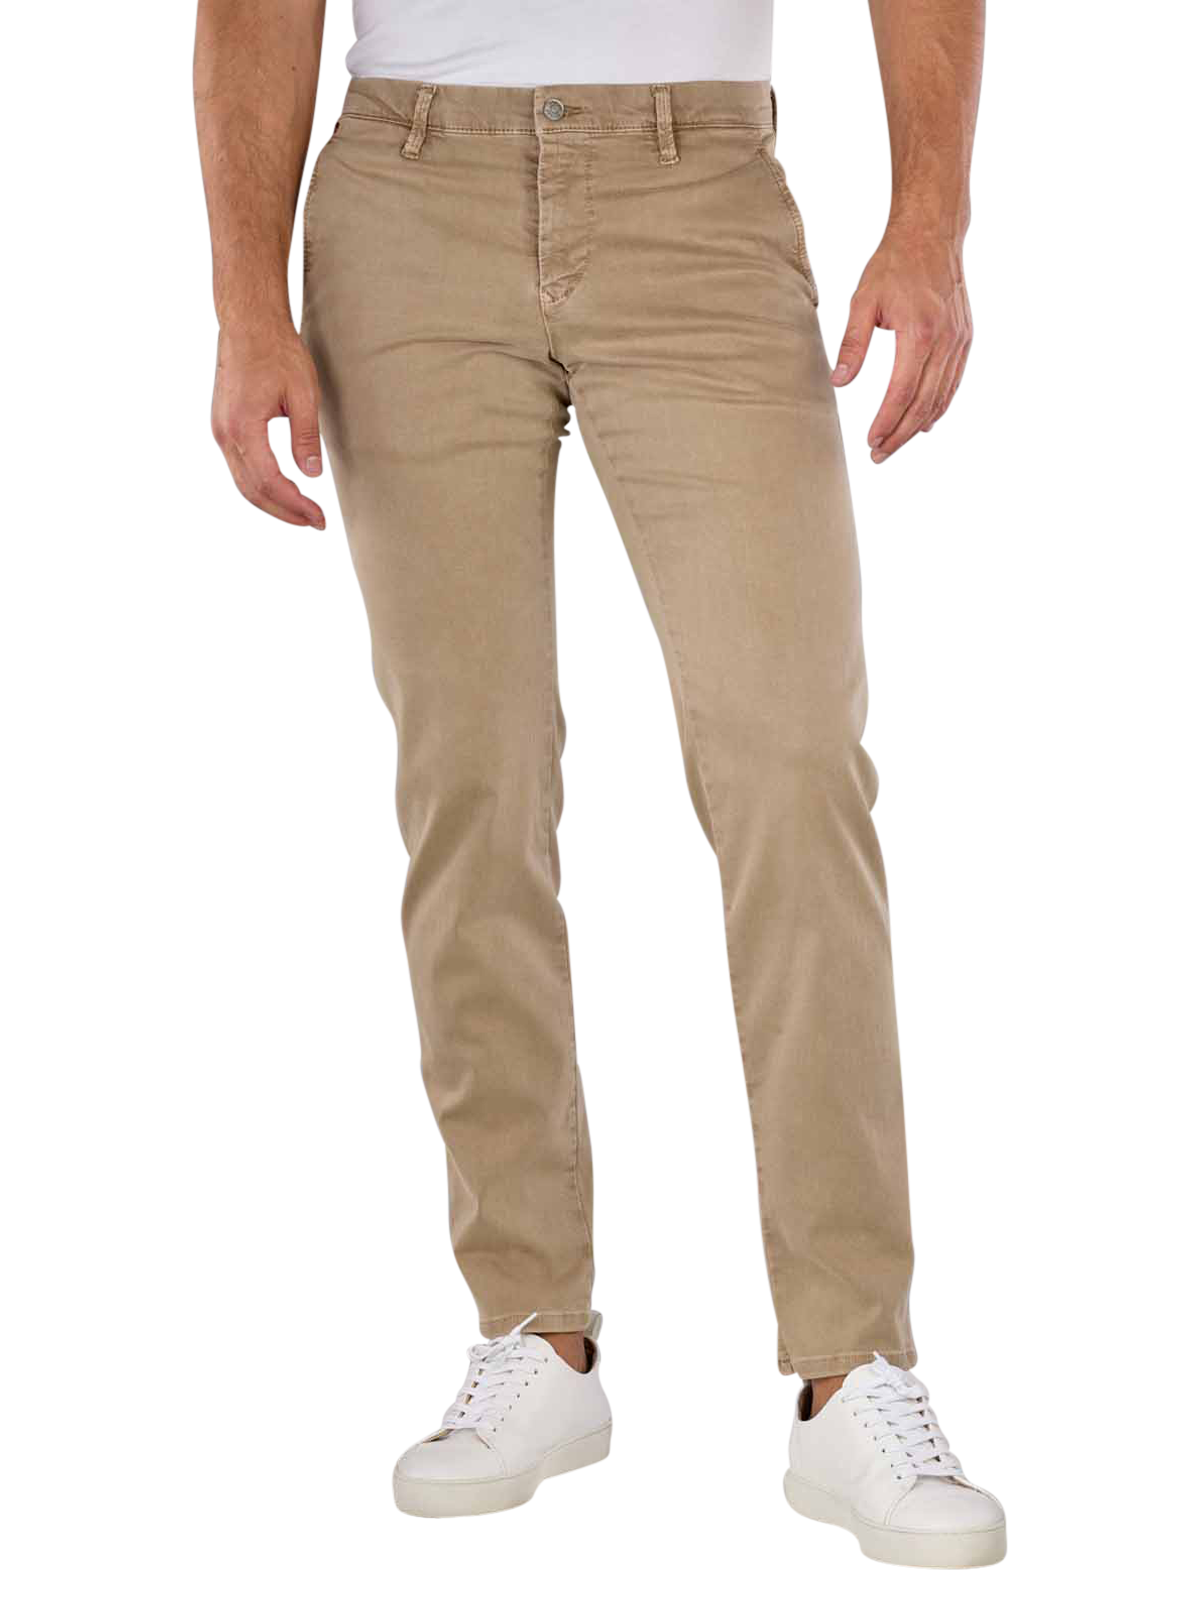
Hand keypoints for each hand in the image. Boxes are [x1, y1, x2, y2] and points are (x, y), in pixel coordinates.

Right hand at [212, 320, 327, 527]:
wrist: (248, 325)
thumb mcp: (303, 394)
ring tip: (303, 510)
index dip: (295, 504)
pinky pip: (242, 467)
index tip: (318, 514)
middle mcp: (227, 434)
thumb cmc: (276, 351)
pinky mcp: (225, 428)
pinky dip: (263, 484)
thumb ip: (307, 437)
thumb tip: (313, 473)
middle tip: (314, 520)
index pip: (270, 481)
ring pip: (245, 482)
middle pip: (253, 490)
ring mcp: (222, 432)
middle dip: (285, 511)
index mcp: (244, 427)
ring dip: (274, 501)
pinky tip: (286, 488)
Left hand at [829, 224, 971, 462]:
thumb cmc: (895, 264)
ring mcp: (959, 341)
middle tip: (879, 453)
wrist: (932, 235)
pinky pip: (952, 382)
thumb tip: (839, 382)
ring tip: (896, 443)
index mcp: (921, 334)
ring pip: (941, 397)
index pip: (902, 392)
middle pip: (924, 403)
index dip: (886, 421)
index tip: (870, 440)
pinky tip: (922, 420)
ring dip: (918, 425)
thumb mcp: (864, 301)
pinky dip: (937, 405)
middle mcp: (945, 342)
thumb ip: (853, 344)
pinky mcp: (964, 339)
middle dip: (901, 432)